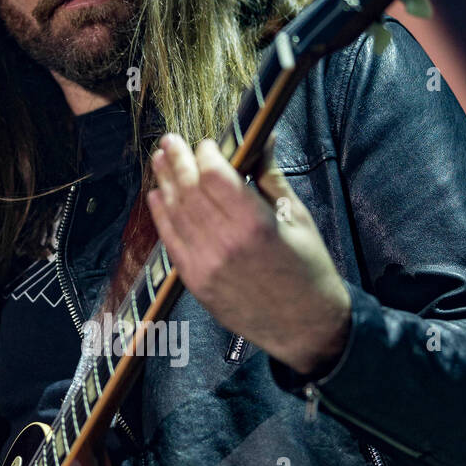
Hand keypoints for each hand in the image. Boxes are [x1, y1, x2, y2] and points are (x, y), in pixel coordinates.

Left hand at [146, 134, 350, 376]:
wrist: (306, 326)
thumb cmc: (308, 269)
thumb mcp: (297, 217)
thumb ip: (271, 177)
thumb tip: (263, 138)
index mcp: (255, 223)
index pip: (214, 175)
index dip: (206, 153)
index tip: (209, 144)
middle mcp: (225, 243)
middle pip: (190, 190)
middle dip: (178, 160)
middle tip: (170, 141)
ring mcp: (206, 265)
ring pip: (175, 213)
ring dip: (165, 182)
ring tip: (160, 160)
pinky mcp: (196, 282)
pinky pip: (170, 242)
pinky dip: (161, 216)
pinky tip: (157, 196)